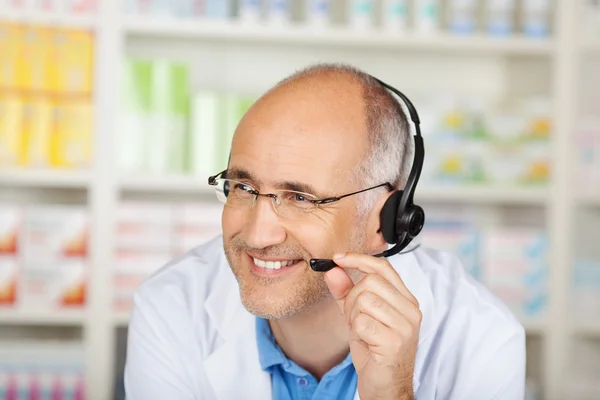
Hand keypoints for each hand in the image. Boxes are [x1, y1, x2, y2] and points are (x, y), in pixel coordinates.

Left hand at [324, 252, 421, 399]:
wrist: (385, 386)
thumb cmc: (374, 351)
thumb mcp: (357, 316)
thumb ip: (345, 292)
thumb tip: (332, 269)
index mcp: (406, 300)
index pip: (384, 267)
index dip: (359, 259)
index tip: (338, 258)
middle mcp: (411, 310)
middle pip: (370, 282)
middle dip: (352, 298)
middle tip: (354, 318)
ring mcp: (405, 325)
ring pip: (364, 299)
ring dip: (354, 316)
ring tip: (362, 331)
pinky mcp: (395, 341)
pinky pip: (362, 321)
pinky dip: (356, 331)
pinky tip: (366, 342)